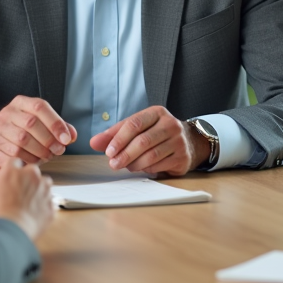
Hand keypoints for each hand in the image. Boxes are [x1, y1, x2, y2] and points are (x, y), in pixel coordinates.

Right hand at [0, 95, 77, 175]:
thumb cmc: (22, 130)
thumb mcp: (39, 122)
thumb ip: (57, 127)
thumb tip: (72, 136)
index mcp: (20, 103)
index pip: (39, 107)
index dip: (55, 123)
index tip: (66, 138)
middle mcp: (7, 114)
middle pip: (31, 124)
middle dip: (49, 140)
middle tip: (59, 150)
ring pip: (22, 142)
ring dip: (40, 152)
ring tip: (47, 156)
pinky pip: (13, 156)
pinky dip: (28, 161)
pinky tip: (34, 161)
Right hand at [0, 159, 54, 240]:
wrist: (10, 228)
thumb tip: (2, 186)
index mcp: (13, 170)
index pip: (15, 162)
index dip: (14, 171)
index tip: (13, 178)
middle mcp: (31, 175)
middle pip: (33, 171)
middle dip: (29, 179)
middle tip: (21, 192)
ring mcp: (44, 189)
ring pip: (45, 185)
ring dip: (39, 191)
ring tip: (28, 205)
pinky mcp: (50, 204)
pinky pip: (48, 203)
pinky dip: (43, 208)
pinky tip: (33, 216)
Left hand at [88, 106, 209, 175]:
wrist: (188, 141)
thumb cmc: (156, 133)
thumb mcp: (137, 128)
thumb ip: (115, 134)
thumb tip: (94, 142)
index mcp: (157, 112)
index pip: (134, 124)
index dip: (119, 139)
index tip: (108, 151)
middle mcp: (170, 124)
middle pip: (143, 141)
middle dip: (125, 154)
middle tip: (113, 164)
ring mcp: (179, 141)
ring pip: (151, 155)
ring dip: (134, 164)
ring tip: (126, 166)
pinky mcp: (182, 157)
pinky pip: (159, 165)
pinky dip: (147, 169)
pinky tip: (141, 168)